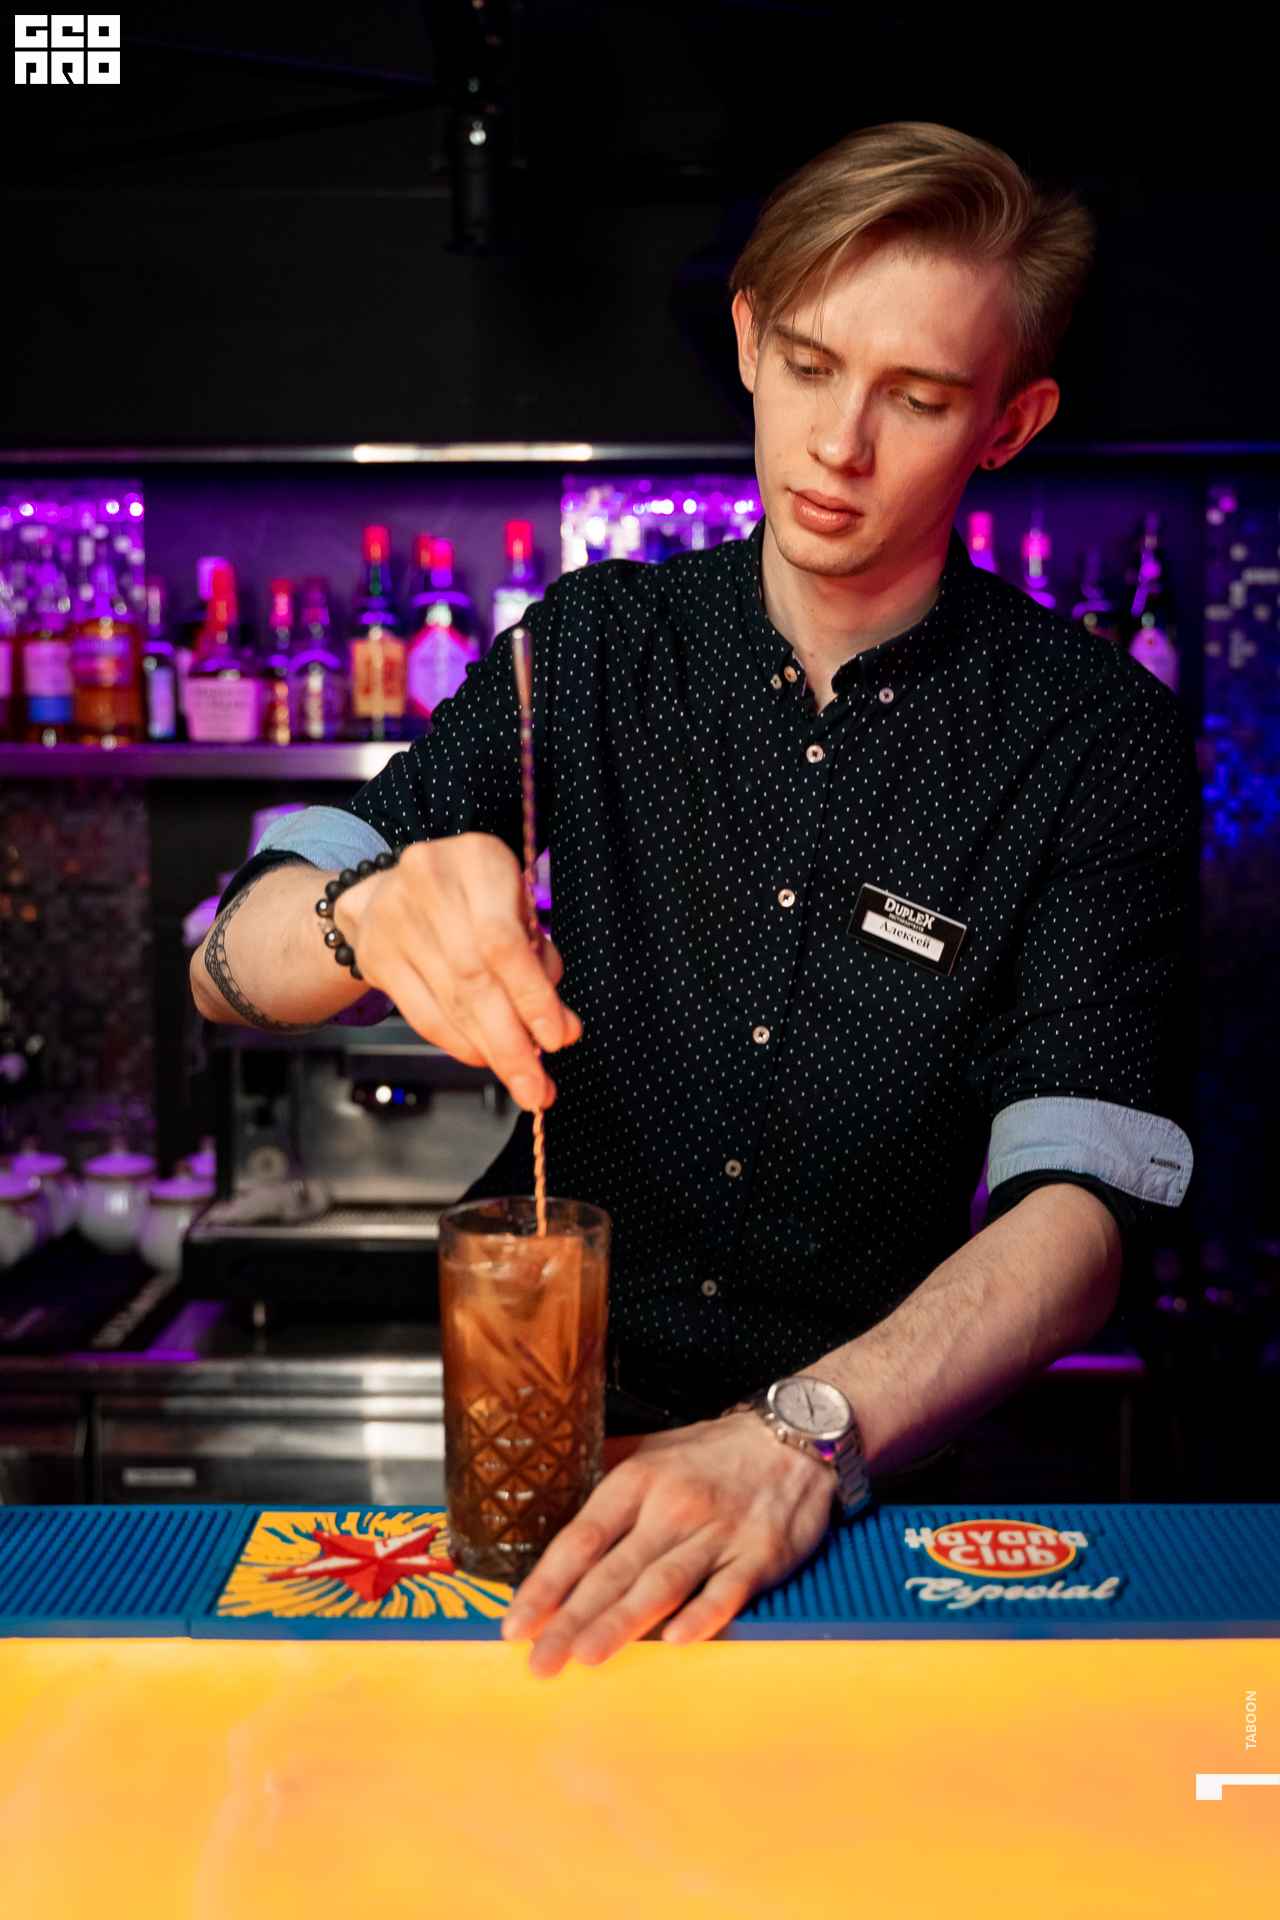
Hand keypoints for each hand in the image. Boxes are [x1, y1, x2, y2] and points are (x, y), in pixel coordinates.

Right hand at [335, 835, 581, 1110]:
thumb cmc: (471, 900)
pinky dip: (458, 1044)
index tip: (556, 1038)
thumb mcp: (515, 908)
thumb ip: (539, 962)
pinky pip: (422, 1015)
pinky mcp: (374, 955)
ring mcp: (394, 918)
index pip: (504, 941)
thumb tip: (561, 1029)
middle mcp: (429, 881)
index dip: (531, 996)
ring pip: (450, 1002)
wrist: (387, 889)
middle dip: (512, 1040)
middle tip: (537, 1084)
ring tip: (521, 1080)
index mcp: (478, 858)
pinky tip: (483, 1058)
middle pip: (475, 978)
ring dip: (491, 1050)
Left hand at [500, 1414, 834, 1676]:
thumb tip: (549, 1497)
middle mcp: (672, 1507)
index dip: (546, 1583)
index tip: (516, 1623)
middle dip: (572, 1620)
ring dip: (623, 1622)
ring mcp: (717, 1533)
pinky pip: (727, 1590)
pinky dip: (702, 1616)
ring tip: (588, 1656)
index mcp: (638, 1482)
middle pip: (613, 1570)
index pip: (581, 1539)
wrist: (795, 1438)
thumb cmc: (716, 1452)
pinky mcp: (759, 1555)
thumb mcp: (651, 1448)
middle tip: (540, 1661)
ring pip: (662, 1583)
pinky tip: (676, 1641)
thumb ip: (603, 1474)